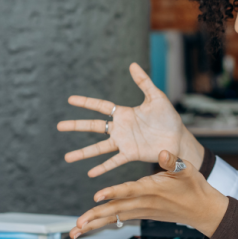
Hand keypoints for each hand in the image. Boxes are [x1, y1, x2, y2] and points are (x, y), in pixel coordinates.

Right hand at [58, 63, 203, 176]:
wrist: (179, 138)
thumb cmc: (168, 117)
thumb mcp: (156, 97)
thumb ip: (144, 82)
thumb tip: (132, 64)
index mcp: (124, 113)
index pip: (100, 107)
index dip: (86, 103)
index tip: (70, 100)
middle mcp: (120, 128)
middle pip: (93, 127)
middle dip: (76, 126)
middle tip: (59, 126)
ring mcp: (124, 142)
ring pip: (99, 148)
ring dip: (84, 153)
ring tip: (67, 158)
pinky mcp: (131, 154)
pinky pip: (114, 161)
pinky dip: (103, 167)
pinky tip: (90, 174)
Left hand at [70, 150, 228, 238]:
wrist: (202, 210)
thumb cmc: (194, 188)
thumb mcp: (187, 169)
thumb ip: (173, 160)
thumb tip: (163, 151)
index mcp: (152, 189)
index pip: (130, 191)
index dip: (113, 193)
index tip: (98, 195)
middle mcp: (144, 203)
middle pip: (116, 210)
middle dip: (95, 217)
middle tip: (77, 224)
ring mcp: (141, 211)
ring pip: (114, 218)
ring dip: (94, 224)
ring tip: (75, 231)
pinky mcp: (140, 214)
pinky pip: (118, 219)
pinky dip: (103, 223)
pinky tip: (89, 226)